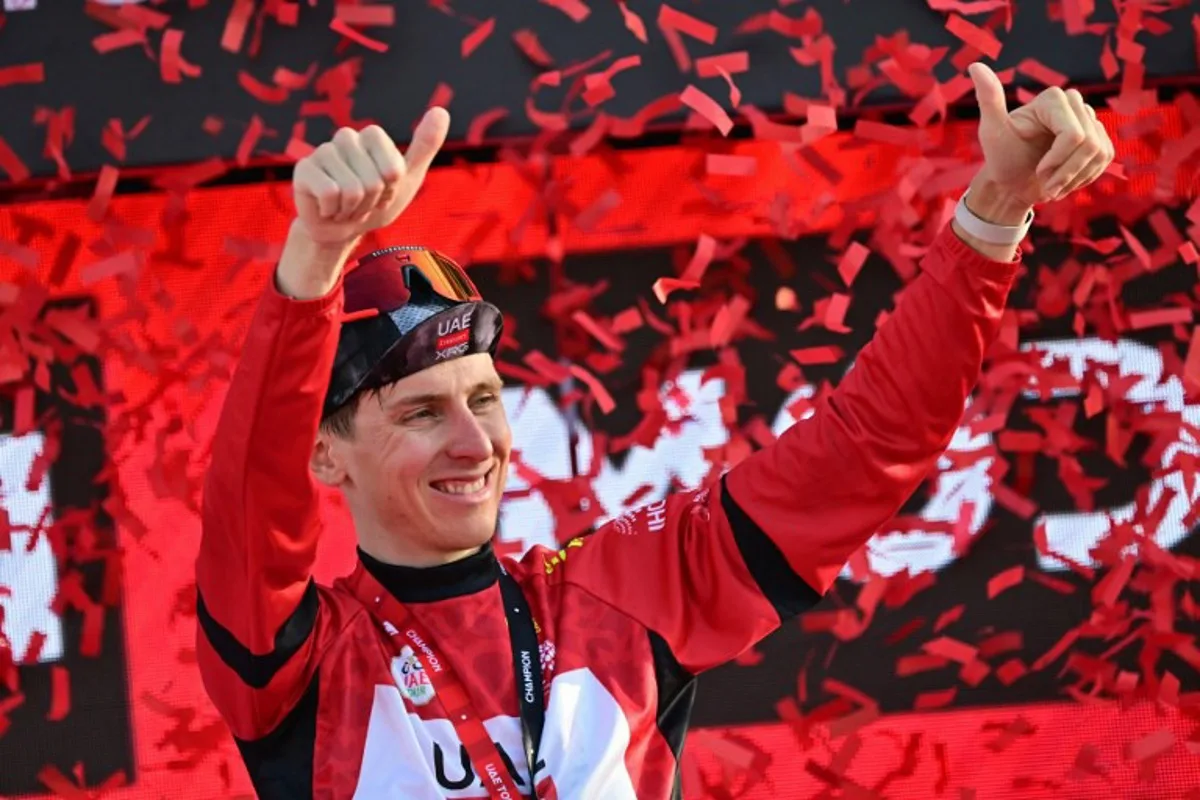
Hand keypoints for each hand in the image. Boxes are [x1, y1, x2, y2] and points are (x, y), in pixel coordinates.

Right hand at [291, 108, 450, 245]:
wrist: (342, 231)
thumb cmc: (376, 203)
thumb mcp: (408, 178)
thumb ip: (425, 145)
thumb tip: (441, 111)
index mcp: (371, 136)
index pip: (392, 169)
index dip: (391, 189)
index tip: (384, 191)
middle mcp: (346, 137)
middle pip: (373, 181)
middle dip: (372, 201)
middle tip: (362, 202)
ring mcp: (322, 151)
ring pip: (352, 190)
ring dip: (353, 209)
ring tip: (347, 206)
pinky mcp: (304, 169)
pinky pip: (330, 194)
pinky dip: (334, 211)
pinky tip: (329, 208)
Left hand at [968, 63, 1113, 207]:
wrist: (1013, 183)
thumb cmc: (1001, 158)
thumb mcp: (992, 131)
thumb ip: (989, 100)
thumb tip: (975, 66)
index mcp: (1053, 99)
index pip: (1074, 135)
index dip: (1059, 160)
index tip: (1039, 171)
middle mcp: (1074, 103)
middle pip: (1089, 144)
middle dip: (1066, 172)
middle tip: (1045, 184)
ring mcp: (1090, 121)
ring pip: (1099, 153)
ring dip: (1073, 178)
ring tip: (1051, 185)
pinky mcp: (1100, 138)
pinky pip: (1104, 159)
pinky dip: (1084, 178)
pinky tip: (1064, 181)